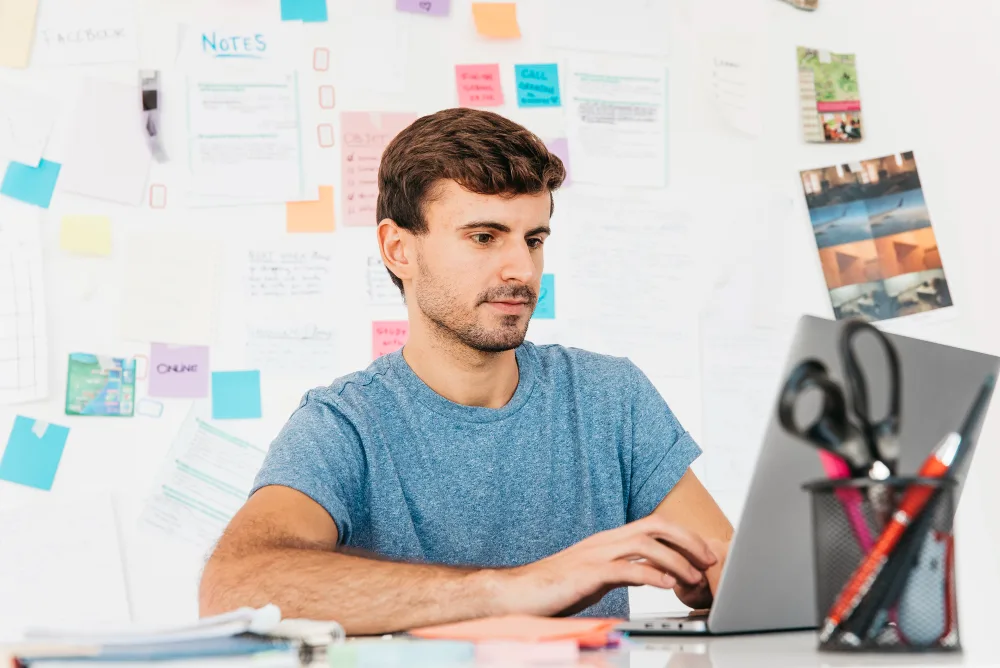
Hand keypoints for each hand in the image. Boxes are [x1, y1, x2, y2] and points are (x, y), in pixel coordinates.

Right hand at [491, 515, 717, 616]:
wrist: (517, 595)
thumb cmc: (555, 589)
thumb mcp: (597, 577)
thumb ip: (623, 571)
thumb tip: (649, 574)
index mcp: (608, 541)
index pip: (653, 525)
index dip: (683, 536)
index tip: (704, 554)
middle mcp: (604, 541)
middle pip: (654, 525)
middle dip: (687, 540)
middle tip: (709, 560)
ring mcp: (595, 555)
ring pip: (645, 543)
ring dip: (676, 560)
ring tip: (693, 579)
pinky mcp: (587, 574)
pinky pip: (625, 569)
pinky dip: (650, 574)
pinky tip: (666, 585)